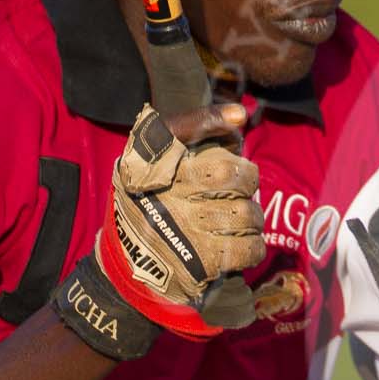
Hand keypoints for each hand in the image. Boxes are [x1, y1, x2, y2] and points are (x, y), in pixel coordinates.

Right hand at [96, 104, 264, 337]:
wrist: (126, 264)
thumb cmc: (149, 204)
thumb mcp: (149, 163)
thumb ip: (192, 133)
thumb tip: (238, 115)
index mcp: (149, 163)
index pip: (182, 127)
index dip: (212, 118)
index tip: (236, 118)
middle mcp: (167, 191)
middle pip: (232, 173)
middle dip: (246, 181)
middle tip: (238, 191)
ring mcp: (186, 227)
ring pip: (247, 213)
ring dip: (251, 218)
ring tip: (238, 221)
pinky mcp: (201, 261)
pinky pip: (249, 247)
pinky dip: (253, 247)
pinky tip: (240, 245)